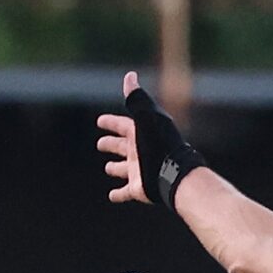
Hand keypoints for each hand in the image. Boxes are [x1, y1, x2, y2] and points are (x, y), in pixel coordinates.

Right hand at [96, 72, 204, 208]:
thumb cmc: (159, 144)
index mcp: (141, 134)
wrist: (173, 173)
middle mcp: (140, 152)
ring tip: (108, 168)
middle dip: (111, 144)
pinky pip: (125, 192)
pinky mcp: (139, 189)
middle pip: (122, 147)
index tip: (100, 121)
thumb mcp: (146, 117)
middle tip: (100, 144)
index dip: (111, 123)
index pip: (122, 125)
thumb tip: (130, 76)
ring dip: (115, 168)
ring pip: (123, 169)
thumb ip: (136, 99)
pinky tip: (111, 196)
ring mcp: (139, 171)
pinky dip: (118, 194)